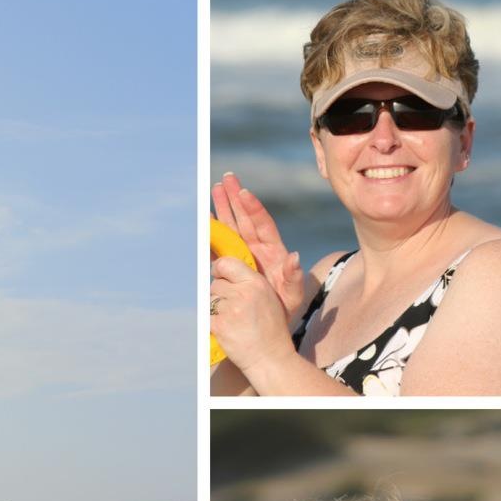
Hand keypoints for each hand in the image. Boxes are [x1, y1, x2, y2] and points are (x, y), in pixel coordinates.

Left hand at [210, 256, 294, 375]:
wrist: (269, 357)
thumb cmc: (270, 329)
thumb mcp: (268, 297)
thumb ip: (248, 282)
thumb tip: (223, 269)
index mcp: (256, 283)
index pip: (226, 264)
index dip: (219, 269)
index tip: (219, 275)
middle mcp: (243, 293)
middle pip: (215, 284)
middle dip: (220, 294)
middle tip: (232, 309)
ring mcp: (230, 309)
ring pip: (209, 300)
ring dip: (215, 309)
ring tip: (231, 321)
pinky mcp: (219, 325)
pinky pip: (205, 316)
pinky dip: (211, 322)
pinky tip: (224, 328)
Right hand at [212, 173, 303, 316]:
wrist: (270, 321)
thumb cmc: (285, 308)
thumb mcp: (293, 294)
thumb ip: (294, 276)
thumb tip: (295, 257)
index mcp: (273, 251)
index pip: (263, 224)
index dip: (254, 208)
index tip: (244, 192)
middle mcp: (257, 248)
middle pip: (244, 219)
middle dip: (235, 199)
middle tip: (226, 178)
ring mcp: (243, 255)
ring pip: (231, 227)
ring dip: (223, 208)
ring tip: (215, 188)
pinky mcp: (231, 265)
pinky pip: (219, 246)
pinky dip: (212, 233)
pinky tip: (205, 219)